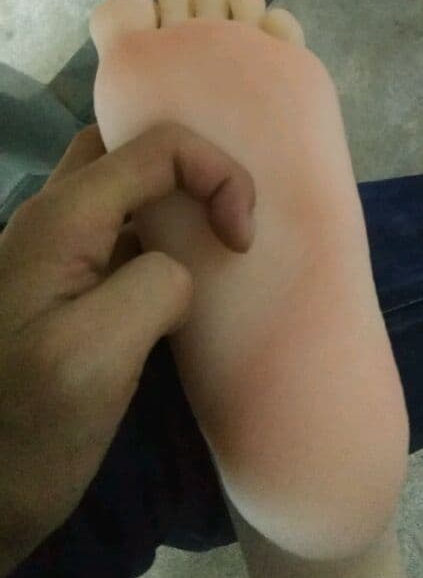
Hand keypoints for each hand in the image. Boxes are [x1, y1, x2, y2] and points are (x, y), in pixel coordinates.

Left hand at [0, 123, 255, 577]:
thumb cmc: (27, 430)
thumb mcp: (95, 357)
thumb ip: (155, 287)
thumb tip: (181, 270)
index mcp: (63, 220)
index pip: (156, 147)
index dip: (215, 175)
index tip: (241, 240)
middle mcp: (54, 219)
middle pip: (131, 149)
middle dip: (193, 165)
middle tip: (232, 213)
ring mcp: (58, 255)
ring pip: (127, 186)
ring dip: (180, 197)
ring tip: (222, 235)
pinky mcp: (69, 291)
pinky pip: (124, 233)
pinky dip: (167, 235)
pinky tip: (191, 274)